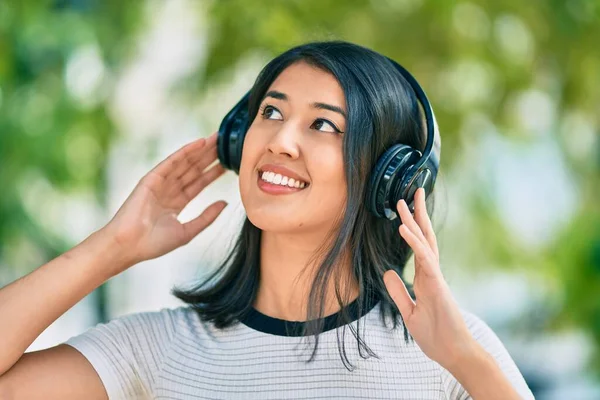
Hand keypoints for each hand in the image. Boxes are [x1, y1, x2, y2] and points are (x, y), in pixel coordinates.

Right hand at [102, 131, 227, 268]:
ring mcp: (160, 182)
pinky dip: (186, 151)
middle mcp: (168, 189)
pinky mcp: (151, 178)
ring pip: (185, 162)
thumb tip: (224, 203)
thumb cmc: (153, 244)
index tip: (229, 163)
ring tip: (219, 138)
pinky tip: (200, 142)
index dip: (213, 172)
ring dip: (202, 150)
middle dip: (210, 157)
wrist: (129, 246)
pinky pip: (172, 161)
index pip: (198, 183)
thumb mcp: (187, 231)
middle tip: (228, 144)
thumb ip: (206, 217)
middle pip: (194, 169)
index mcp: (176, 202)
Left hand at [383, 187, 474, 369]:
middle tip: (413, 192)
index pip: (419, 246)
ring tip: (404, 201)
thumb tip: (388, 272)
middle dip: (418, 214)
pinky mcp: (437, 284)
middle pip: (425, 237)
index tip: (404, 211)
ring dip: (414, 220)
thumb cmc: (436, 336)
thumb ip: (399, 292)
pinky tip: (403, 228)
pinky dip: (414, 242)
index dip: (412, 227)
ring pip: (425, 242)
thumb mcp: (409, 312)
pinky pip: (424, 258)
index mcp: (426, 278)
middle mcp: (432, 273)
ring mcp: (436, 277)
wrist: (453, 354)